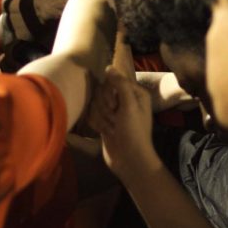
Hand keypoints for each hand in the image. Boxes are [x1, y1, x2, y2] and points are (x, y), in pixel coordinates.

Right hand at [90, 65, 157, 182]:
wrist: (129, 160)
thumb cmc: (133, 131)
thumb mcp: (129, 105)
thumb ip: (120, 84)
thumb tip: (109, 67)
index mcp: (135, 93)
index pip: (113, 80)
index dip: (109, 92)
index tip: (114, 106)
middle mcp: (125, 100)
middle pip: (102, 91)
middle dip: (105, 107)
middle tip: (114, 119)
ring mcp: (114, 112)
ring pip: (96, 103)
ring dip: (101, 117)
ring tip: (111, 128)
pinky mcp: (105, 122)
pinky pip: (93, 114)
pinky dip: (97, 124)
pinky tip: (105, 132)